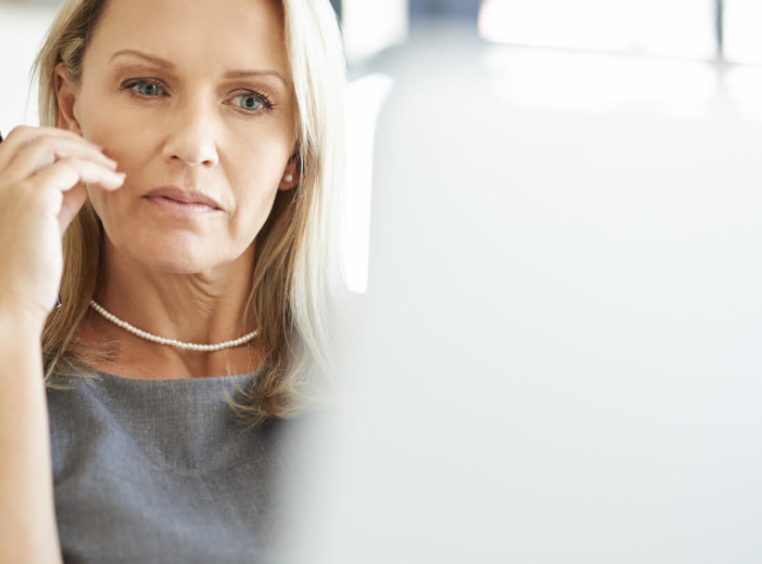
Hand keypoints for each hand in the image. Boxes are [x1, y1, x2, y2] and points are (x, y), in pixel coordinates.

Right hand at [0, 126, 124, 330]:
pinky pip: (70, 167)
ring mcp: (10, 187)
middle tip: (104, 155)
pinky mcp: (32, 199)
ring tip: (113, 170)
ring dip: (88, 152)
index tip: (88, 155)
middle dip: (71, 138)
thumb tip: (83, 181)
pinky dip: (97, 170)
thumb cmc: (27, 272)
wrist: (10, 302)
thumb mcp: (44, 226)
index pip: (19, 142)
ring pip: (50, 144)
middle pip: (31, 134)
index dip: (56, 141)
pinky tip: (115, 183)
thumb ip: (59, 200)